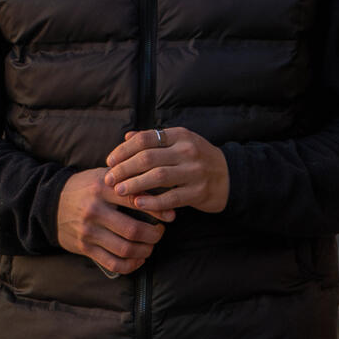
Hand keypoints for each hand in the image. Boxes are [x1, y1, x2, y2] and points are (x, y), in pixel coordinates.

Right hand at [57, 167, 165, 276]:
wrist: (51, 202)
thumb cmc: (86, 188)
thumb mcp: (104, 176)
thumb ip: (129, 181)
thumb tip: (161, 192)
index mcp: (102, 188)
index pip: (137, 200)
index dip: (158, 210)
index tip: (171, 215)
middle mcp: (94, 210)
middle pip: (133, 230)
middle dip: (154, 235)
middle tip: (159, 232)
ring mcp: (88, 231)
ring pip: (125, 249)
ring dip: (145, 250)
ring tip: (150, 245)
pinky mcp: (84, 248)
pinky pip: (113, 263)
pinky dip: (131, 265)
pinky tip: (138, 259)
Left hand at [104, 127, 228, 216]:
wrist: (230, 177)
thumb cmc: (198, 159)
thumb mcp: (180, 142)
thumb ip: (154, 139)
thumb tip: (126, 137)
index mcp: (180, 135)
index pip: (145, 139)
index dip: (123, 150)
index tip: (109, 162)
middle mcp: (187, 151)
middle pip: (147, 158)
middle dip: (124, 169)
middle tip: (108, 179)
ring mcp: (194, 171)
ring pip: (157, 177)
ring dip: (134, 184)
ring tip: (118, 190)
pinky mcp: (198, 192)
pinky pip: (170, 198)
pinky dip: (152, 201)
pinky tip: (138, 203)